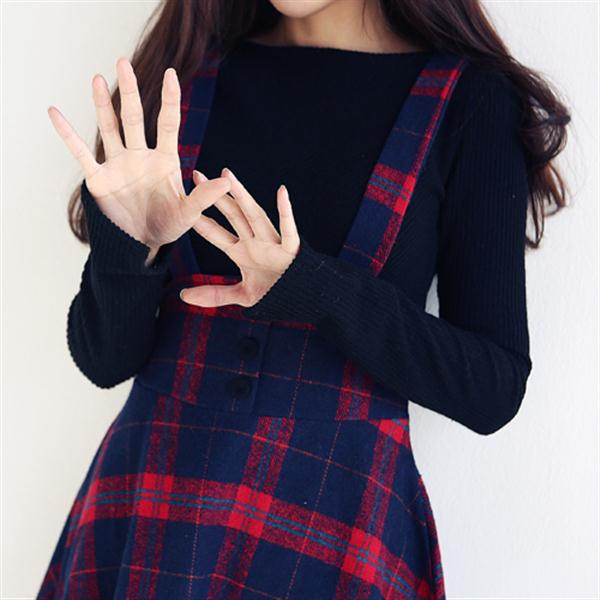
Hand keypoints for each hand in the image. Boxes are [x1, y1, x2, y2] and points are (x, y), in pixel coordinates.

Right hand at [47, 57, 230, 258]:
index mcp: (165, 161)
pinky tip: (55, 113)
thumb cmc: (169, 225)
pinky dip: (67, 134)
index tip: (170, 74)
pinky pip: (81, 153)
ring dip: (103, 105)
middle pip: (134, 117)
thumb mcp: (189, 214)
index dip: (169, 99)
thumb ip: (204, 196)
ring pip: (110, 128)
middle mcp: (141, 156)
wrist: (142, 244)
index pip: (168, 123)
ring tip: (98, 79)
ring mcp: (119, 165)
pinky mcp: (99, 179)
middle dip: (130, 91)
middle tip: (123, 62)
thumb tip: (226, 182)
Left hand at [179, 167, 300, 307]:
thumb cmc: (276, 293)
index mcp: (242, 252)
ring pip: (256, 216)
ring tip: (228, 177)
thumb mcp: (242, 295)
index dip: (200, 219)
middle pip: (233, 216)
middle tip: (198, 175)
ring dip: (242, 197)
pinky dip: (286, 212)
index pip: (216, 233)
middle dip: (216, 197)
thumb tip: (183, 295)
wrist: (303, 299)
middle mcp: (255, 243)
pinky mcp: (292, 250)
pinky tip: (281, 192)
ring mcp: (273, 244)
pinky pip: (288, 229)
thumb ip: (214, 295)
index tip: (184, 200)